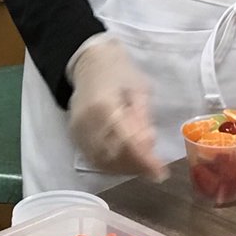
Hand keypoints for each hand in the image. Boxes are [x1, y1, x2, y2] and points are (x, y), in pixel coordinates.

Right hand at [68, 36, 165, 179]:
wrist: (90, 63)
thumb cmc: (119, 72)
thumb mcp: (139, 89)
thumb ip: (142, 118)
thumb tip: (149, 148)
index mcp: (104, 106)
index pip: (125, 141)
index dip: (144, 160)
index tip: (161, 173)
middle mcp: (87, 123)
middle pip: (113, 156)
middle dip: (137, 166)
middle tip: (156, 168)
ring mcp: (77, 132)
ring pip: (103, 162)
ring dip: (126, 168)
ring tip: (145, 166)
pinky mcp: (75, 137)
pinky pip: (94, 159)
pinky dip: (113, 165)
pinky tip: (128, 162)